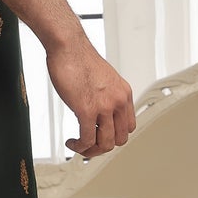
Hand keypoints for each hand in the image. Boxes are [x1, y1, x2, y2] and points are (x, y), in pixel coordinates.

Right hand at [46, 36, 136, 159]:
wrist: (68, 46)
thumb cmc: (79, 58)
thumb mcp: (103, 79)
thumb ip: (104, 96)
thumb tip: (96, 113)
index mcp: (123, 93)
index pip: (129, 126)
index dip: (114, 135)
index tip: (100, 135)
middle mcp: (118, 100)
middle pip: (120, 139)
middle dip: (103, 146)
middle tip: (89, 145)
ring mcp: (104, 106)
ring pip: (106, 143)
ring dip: (91, 150)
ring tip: (78, 145)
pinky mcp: (87, 110)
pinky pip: (87, 139)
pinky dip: (79, 146)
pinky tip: (72, 142)